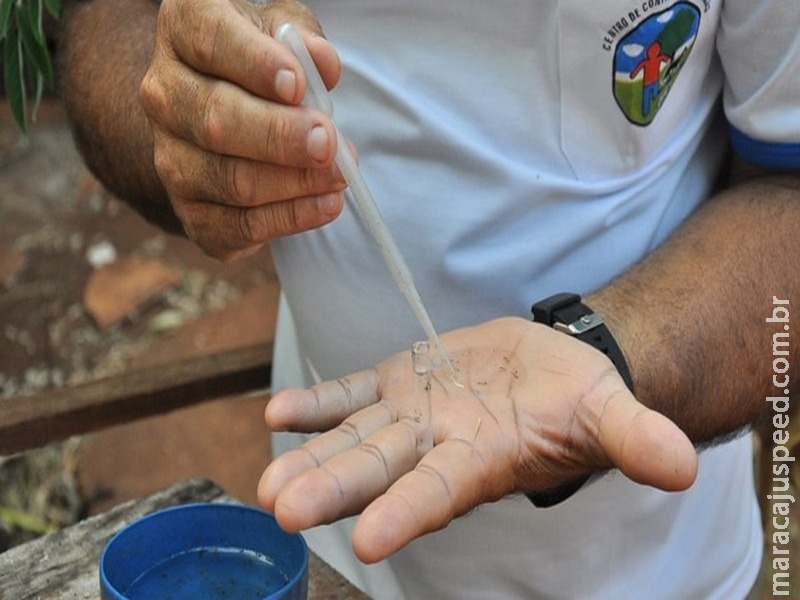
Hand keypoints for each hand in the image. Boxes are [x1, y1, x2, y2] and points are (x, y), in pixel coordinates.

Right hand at [140, 0, 346, 260]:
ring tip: (339, 175)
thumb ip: (302, 38)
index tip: (297, 84)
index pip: (209, 41)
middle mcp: (165, 95)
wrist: (227, 116)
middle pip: (215, 121)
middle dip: (279, 136)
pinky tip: (325, 205)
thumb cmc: (263, 67)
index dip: (254, 63)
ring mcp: (171, 159)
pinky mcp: (192, 212)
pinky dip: (289, 219)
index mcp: (182, 31)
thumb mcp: (284, 33)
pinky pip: (239, 226)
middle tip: (328, 144)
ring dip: (294, 182)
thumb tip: (322, 65)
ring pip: (231, 180)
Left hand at [257, 317, 697, 562]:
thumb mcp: (606, 411)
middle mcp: (434, 446)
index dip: (407, 512)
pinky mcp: (394, 383)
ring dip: (310, 457)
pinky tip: (280, 412)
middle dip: (334, 490)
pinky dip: (317, 404)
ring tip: (267, 480)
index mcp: (480, 460)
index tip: (368, 540)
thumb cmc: (576, 397)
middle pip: (379, 470)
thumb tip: (685, 466)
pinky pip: (348, 394)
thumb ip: (632, 436)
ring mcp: (408, 415)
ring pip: (353, 438)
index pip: (440, 491)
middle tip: (283, 509)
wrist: (543, 366)